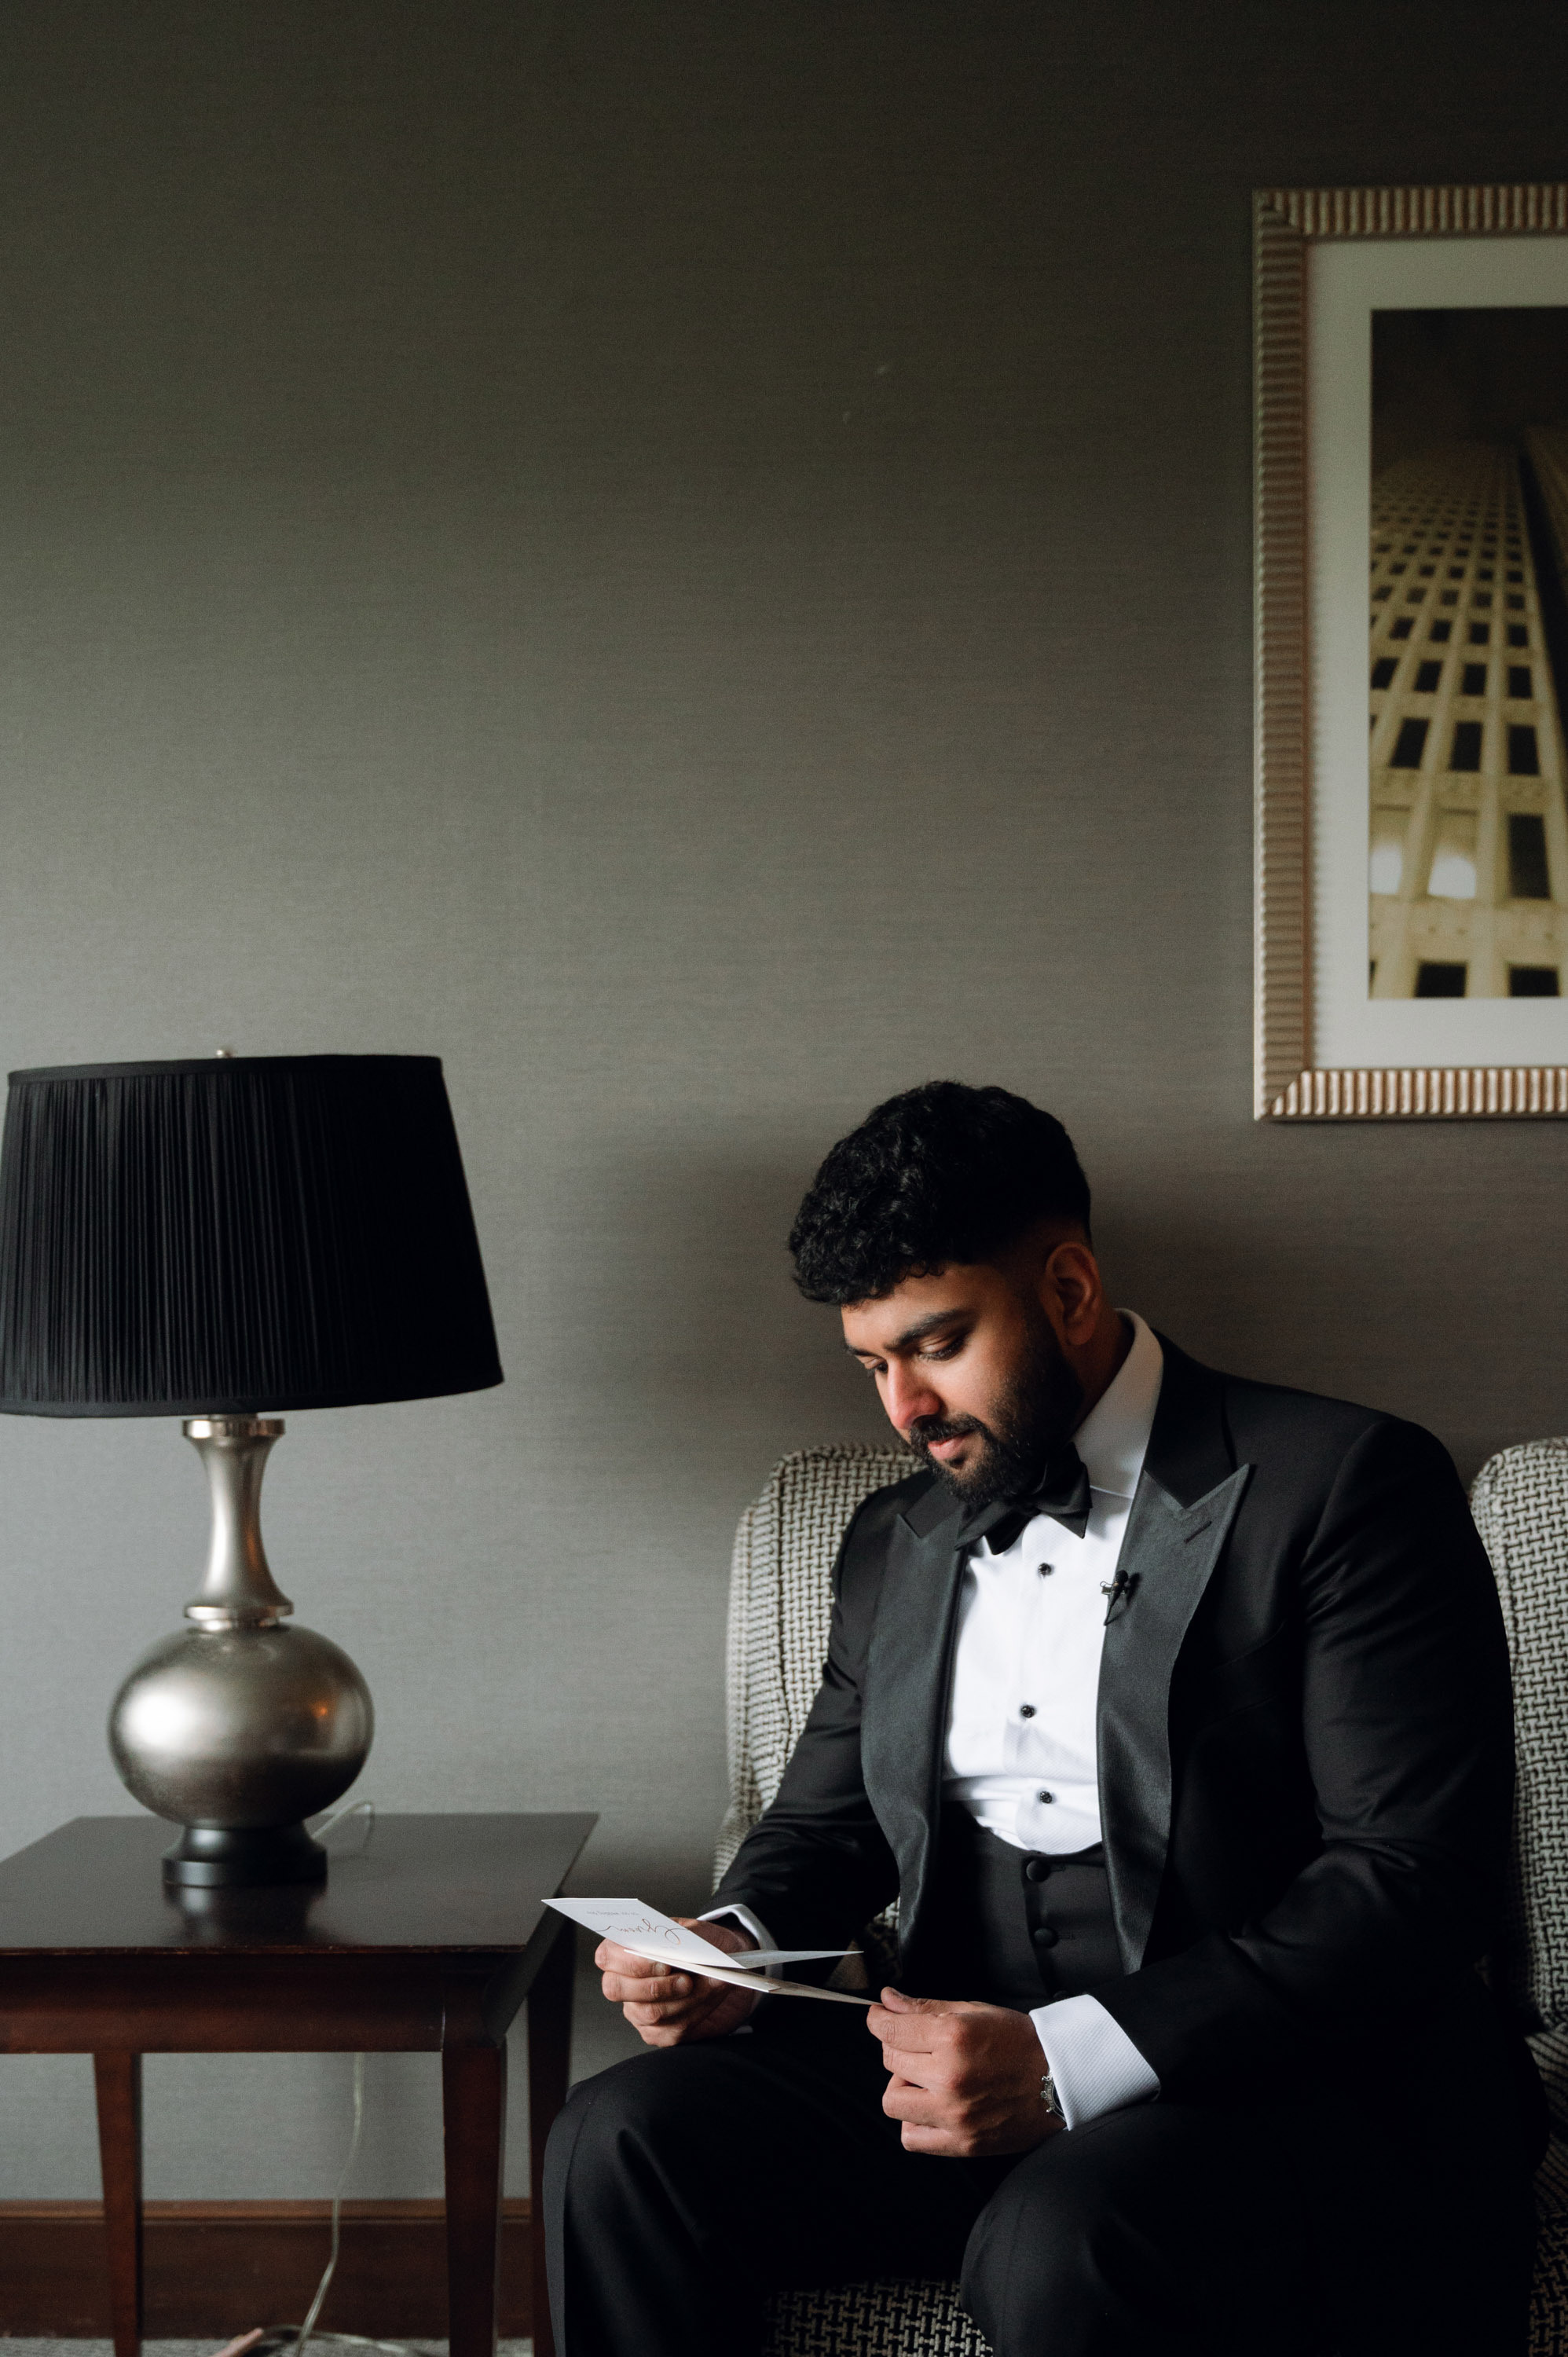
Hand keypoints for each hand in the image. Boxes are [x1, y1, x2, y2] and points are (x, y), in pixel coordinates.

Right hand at [596, 1917, 761, 2046]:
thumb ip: (682, 1934)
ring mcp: (637, 2010)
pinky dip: (694, 2014)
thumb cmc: (705, 1946)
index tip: (664, 1963)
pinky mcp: (655, 2033)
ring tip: (704, 1986)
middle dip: (653, 1986)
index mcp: (626, 1950)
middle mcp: (624, 1982)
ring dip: (682, 2001)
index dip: (632, 1962)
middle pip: (615, 1989)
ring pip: (647, 2013)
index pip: (607, 1956)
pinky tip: (706, 1999)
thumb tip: (676, 1944)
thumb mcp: (697, 1931)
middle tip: (686, 1980)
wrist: (725, 1971)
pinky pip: (668, 2031)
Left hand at [868, 1987, 1064, 2157]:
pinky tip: (931, 2107)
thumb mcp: (974, 2012)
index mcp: (953, 2038)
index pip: (891, 2029)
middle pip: (890, 2060)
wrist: (1060, 2080)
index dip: (878, 2019)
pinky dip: (914, 2123)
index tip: (878, 2017)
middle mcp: (950, 2077)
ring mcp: (955, 2114)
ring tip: (926, 2079)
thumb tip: (887, 2001)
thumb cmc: (1020, 2042)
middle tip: (919, 2046)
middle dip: (898, 2047)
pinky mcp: (963, 2143)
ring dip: (903, 2086)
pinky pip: (911, 2138)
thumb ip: (925, 2008)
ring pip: (893, 2100)